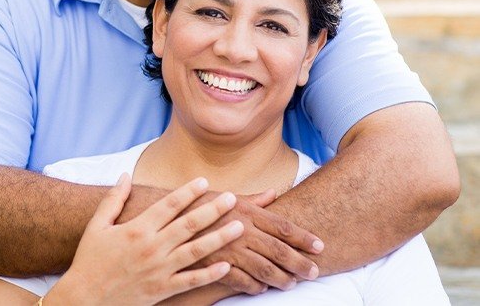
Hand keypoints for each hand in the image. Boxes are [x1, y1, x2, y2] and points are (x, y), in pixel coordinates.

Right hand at [45, 174, 244, 305]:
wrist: (84, 298)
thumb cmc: (89, 260)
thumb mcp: (97, 225)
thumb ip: (114, 199)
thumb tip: (125, 175)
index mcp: (137, 229)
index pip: (168, 205)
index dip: (188, 192)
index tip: (204, 181)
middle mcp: (151, 247)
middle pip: (188, 225)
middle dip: (212, 209)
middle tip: (231, 198)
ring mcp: (159, 270)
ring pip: (196, 251)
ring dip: (220, 238)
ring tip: (239, 227)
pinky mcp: (162, 290)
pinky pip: (190, 282)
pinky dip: (210, 274)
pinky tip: (227, 266)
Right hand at [201, 190, 323, 294]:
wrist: (162, 215)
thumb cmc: (195, 203)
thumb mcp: (224, 196)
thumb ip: (252, 199)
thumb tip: (274, 193)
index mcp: (244, 211)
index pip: (281, 225)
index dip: (303, 237)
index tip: (320, 246)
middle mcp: (239, 229)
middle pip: (277, 249)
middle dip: (299, 262)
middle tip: (314, 272)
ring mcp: (227, 248)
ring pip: (262, 268)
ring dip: (280, 278)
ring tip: (291, 284)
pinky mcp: (213, 264)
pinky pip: (239, 280)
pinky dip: (253, 286)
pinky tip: (261, 289)